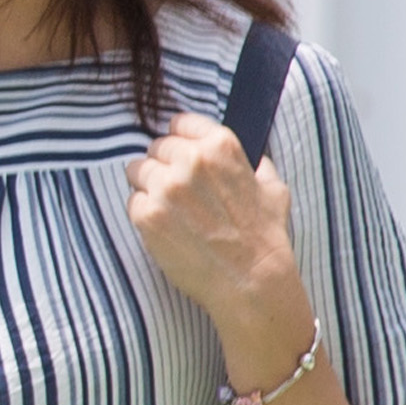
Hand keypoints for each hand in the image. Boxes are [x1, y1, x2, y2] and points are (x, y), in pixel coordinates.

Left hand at [123, 118, 305, 355]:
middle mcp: (191, 160)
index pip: (180, 123)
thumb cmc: (264, 237)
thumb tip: (252, 159)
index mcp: (220, 145)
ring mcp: (166, 187)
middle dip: (163, 166)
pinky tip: (165, 229)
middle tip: (176, 193)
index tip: (179, 156)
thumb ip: (256, 166)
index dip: (179, 140)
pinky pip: (132, 202)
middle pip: (156, 147)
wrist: (251, 281)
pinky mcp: (147, 215)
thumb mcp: (273, 189)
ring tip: (169, 211)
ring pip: (137, 171)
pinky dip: (143, 214)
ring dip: (148, 188)